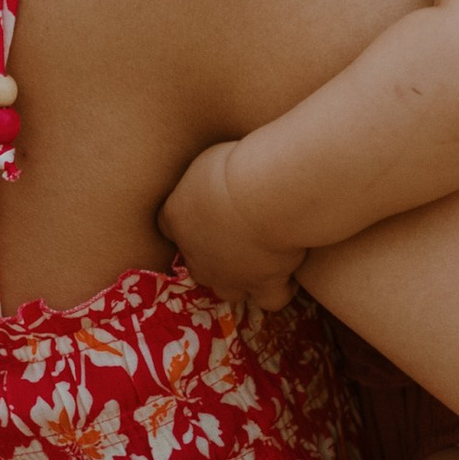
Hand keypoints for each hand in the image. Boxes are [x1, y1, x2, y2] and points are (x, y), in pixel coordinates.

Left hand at [158, 142, 306, 311]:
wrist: (264, 196)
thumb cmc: (236, 165)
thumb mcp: (209, 159)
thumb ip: (206, 178)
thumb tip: (218, 175)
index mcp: (176, 218)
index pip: (168, 225)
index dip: (186, 220)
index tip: (206, 209)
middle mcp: (197, 256)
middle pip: (197, 266)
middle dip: (214, 256)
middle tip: (238, 236)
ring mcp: (229, 276)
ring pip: (229, 291)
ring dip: (242, 279)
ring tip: (262, 263)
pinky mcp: (263, 285)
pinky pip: (270, 300)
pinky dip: (280, 290)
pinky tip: (290, 276)